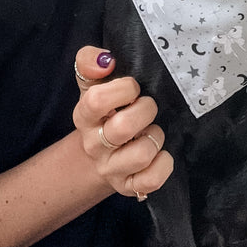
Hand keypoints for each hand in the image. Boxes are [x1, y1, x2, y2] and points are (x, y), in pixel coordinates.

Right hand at [72, 47, 172, 201]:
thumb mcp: (94, 83)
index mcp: (84, 115)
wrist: (101, 152)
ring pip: (142, 154)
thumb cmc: (105, 109)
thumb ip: (90, 61)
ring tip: (151, 130)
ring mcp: (111, 168)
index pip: (96, 100)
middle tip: (148, 106)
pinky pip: (151, 180)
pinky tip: (160, 154)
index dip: (123, 89)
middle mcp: (94, 144)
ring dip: (155, 137)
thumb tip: (106, 59)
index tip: (133, 87)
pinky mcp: (128, 186)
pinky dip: (163, 164)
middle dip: (146, 110)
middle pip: (123, 127)